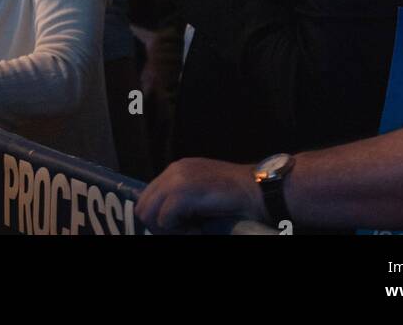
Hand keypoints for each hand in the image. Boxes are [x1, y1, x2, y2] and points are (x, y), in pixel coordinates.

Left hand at [137, 158, 265, 233]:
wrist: (259, 191)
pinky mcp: (184, 190)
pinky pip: (164, 219)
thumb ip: (182, 201)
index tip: (183, 227)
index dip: (160, 220)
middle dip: (159, 226)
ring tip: (192, 230)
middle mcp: (174, 170)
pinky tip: (199, 229)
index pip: (148, 198)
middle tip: (186, 231)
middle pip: (144, 206)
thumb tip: (164, 221)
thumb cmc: (236, 199)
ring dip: (167, 229)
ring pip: (149, 212)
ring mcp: (178, 178)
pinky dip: (178, 231)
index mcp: (176, 170)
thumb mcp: (203, 196)